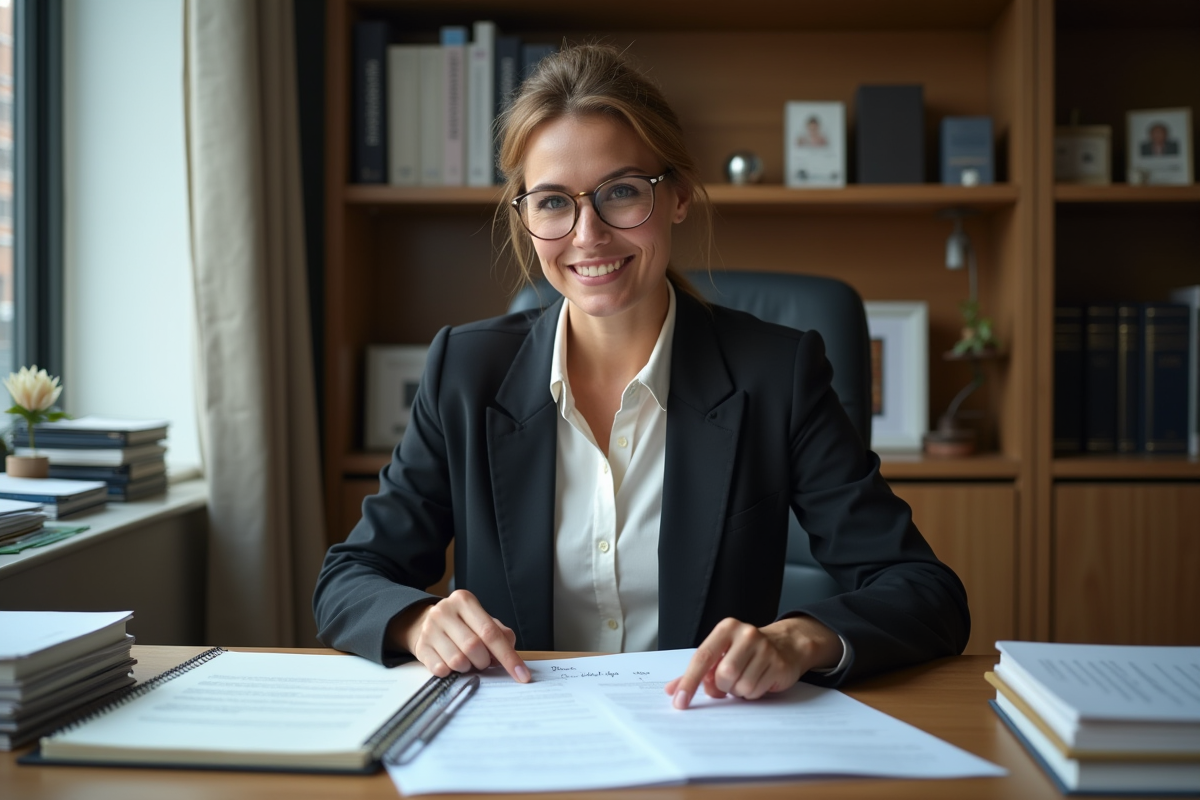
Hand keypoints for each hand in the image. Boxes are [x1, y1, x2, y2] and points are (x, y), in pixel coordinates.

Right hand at [388, 589, 530, 682]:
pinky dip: (451, 672)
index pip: (491, 632)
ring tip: (466, 660)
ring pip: (457, 661)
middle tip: (483, 661)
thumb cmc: (461, 624)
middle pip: (474, 647)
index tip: (522, 675)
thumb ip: (500, 634)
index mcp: (464, 601)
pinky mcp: (420, 647)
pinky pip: (441, 669)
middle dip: (484, 661)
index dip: (508, 657)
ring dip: (468, 667)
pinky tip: (450, 662)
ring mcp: (429, 629)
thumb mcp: (481, 620)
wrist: (424, 622)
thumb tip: (510, 652)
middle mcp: (444, 611)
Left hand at [664, 615, 841, 708]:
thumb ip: (697, 671)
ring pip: (740, 686)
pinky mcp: (778, 664)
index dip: (689, 682)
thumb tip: (672, 690)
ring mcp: (765, 648)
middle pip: (723, 675)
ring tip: (745, 678)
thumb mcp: (720, 654)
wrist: (786, 644)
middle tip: (729, 682)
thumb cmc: (745, 651)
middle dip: (723, 686)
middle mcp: (746, 634)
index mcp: (726, 629)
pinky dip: (752, 693)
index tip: (679, 701)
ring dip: (738, 690)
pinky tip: (758, 680)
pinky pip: (756, 691)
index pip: (702, 657)